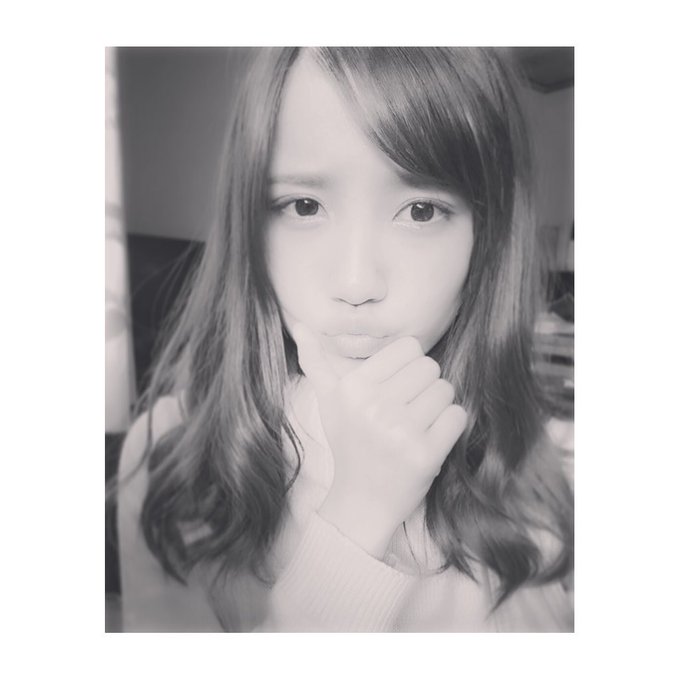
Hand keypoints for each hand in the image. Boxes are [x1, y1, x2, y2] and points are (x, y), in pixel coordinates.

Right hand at [292, 323, 466, 558]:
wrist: (360, 501)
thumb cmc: (348, 443)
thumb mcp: (328, 401)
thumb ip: (315, 361)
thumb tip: (300, 325)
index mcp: (353, 388)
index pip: (409, 348)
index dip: (408, 366)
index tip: (397, 388)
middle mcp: (374, 407)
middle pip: (429, 367)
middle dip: (424, 386)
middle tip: (409, 409)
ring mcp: (400, 432)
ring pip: (445, 390)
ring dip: (438, 407)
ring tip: (418, 424)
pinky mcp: (425, 455)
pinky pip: (457, 416)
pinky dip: (450, 426)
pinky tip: (431, 438)